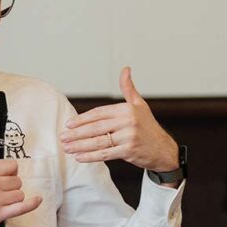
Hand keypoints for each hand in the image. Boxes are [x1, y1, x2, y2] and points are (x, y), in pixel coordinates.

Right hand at [0, 159, 41, 226]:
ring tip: (1, 203)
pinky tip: (37, 200)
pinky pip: (23, 207)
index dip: (11, 172)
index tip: (7, 177)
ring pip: (20, 194)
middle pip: (17, 181)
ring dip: (14, 199)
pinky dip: (32, 204)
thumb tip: (7, 168)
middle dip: (11, 187)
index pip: (12, 165)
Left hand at [59, 67, 178, 173]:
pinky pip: (105, 154)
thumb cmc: (148, 126)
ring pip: (98, 142)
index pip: (99, 114)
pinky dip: (91, 156)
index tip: (69, 125)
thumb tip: (125, 69)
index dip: (82, 119)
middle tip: (63, 137)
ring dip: (80, 146)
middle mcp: (128, 122)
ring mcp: (128, 137)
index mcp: (127, 109)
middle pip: (96, 128)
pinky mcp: (128, 151)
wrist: (163, 149)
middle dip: (77, 133)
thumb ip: (128, 88)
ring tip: (67, 148)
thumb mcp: (139, 104)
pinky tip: (79, 157)